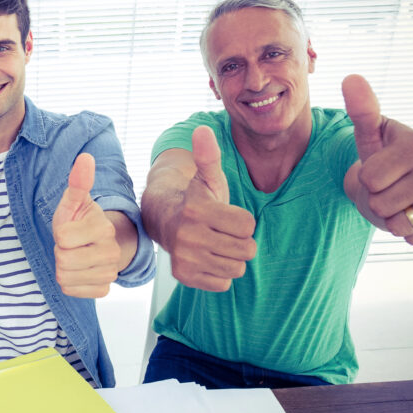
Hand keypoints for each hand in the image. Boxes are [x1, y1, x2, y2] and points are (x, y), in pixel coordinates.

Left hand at [52, 154, 120, 297]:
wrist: (95, 243)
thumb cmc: (79, 219)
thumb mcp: (74, 201)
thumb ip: (78, 182)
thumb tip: (85, 157)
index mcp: (103, 227)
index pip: (62, 238)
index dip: (59, 233)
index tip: (69, 229)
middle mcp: (110, 252)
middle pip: (63, 261)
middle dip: (60, 251)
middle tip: (70, 244)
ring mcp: (109, 273)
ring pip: (65, 278)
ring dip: (63, 267)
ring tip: (74, 255)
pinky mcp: (104, 289)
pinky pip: (71, 290)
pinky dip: (69, 282)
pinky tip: (78, 270)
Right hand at [166, 126, 256, 290]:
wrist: (163, 221)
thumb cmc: (196, 199)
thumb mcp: (207, 178)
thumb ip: (209, 156)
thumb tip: (203, 130)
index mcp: (197, 209)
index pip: (248, 226)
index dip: (243, 221)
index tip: (227, 216)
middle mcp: (188, 235)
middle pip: (246, 249)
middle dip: (240, 241)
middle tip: (223, 232)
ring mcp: (185, 258)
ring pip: (236, 268)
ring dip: (231, 258)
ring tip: (216, 244)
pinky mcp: (184, 276)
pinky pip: (223, 283)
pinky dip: (220, 273)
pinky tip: (207, 258)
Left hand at [342, 74, 412, 243]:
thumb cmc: (387, 156)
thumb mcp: (370, 135)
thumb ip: (361, 110)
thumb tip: (350, 78)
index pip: (368, 179)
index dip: (366, 180)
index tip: (381, 170)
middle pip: (380, 204)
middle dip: (379, 201)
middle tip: (393, 188)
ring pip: (398, 225)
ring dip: (395, 218)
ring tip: (405, 199)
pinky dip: (411, 232)